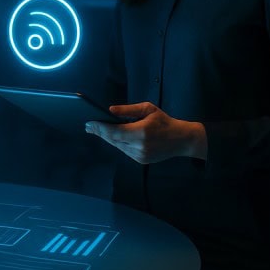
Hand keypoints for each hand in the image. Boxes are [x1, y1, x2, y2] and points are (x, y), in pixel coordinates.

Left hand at [85, 101, 206, 164]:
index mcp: (141, 132)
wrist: (181, 139)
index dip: (100, 128)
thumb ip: (128, 110)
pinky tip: (110, 136)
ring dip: (106, 138)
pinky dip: (116, 143)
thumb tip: (110, 110)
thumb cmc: (164, 121)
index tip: (89, 123)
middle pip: (113, 140)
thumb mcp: (148, 109)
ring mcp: (140, 155)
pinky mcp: (141, 160)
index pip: (115, 131)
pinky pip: (124, 150)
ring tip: (95, 129)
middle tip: (87, 126)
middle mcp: (140, 146)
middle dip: (99, 132)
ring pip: (117, 146)